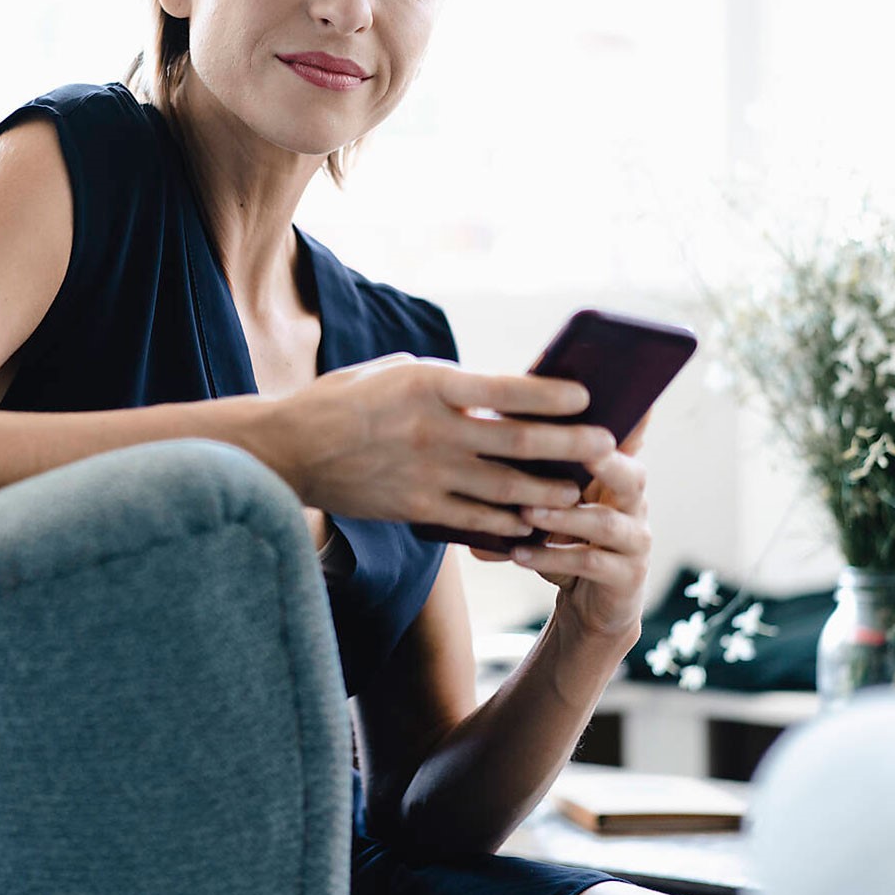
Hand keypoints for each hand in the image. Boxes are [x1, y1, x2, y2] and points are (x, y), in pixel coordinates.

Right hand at [250, 353, 613, 535]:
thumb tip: (496, 392)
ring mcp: (426, 474)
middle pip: (520, 443)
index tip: (586, 395)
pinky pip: (475, 520)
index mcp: (430, 383)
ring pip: (505, 489)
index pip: (507, 389)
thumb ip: (446, 380)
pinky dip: (508, 523)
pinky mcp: (416, 508)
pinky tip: (532, 524)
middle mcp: (434, 429)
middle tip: (605, 447)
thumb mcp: (394, 370)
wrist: (288, 449)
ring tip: (577, 492)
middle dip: (570, 446)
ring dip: (548, 492)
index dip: (553, 394)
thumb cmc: (344, 400)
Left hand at [470, 412, 652, 642]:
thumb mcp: (550, 502)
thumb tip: (469, 442)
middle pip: (630, 474)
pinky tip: (517, 553)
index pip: (626, 438)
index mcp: (617, 474)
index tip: (597, 396)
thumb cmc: (565, 539)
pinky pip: (589, 563)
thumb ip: (526, 474)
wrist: (590, 604)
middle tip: (577, 449)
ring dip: (563, 515)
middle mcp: (634, 502)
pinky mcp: (626, 576)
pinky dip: (550, 556)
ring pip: (604, 521)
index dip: (624, 419)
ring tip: (526, 511)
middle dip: (602, 460)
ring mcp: (634, 540)